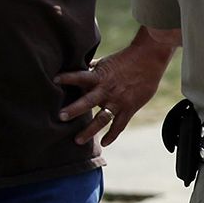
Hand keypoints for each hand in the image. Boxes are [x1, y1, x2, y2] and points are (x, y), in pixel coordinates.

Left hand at [56, 38, 173, 145]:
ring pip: (102, 119)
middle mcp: (107, 90)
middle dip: (73, 110)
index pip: (80, 76)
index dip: (67, 78)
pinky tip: (104, 143)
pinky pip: (119, 125)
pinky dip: (112, 135)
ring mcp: (118, 101)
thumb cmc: (125, 58)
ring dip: (89, 130)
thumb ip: (92, 69)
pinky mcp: (129, 108)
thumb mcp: (106, 62)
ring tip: (78, 140)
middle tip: (60, 117)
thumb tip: (78, 70)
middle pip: (87, 102)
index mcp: (99, 76)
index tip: (54, 80)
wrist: (149, 59)